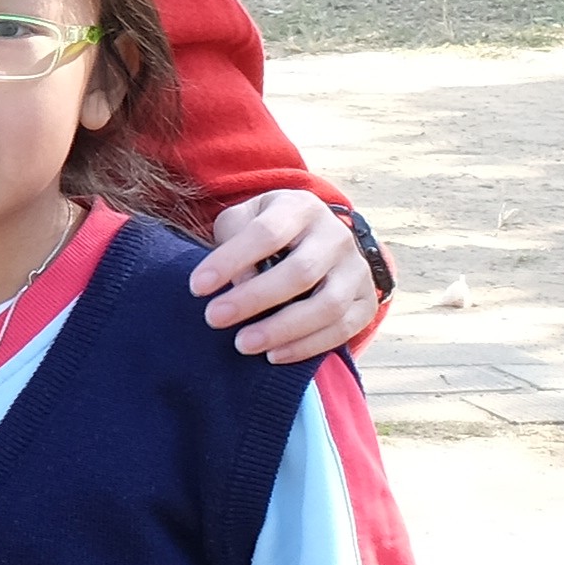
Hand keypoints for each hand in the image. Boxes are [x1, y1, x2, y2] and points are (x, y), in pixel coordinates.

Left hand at [196, 189, 374, 363]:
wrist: (316, 238)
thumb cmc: (266, 231)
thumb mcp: (243, 220)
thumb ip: (234, 241)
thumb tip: (238, 284)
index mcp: (301, 208)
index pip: (266, 233)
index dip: (230, 261)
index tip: (197, 287)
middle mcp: (336, 236)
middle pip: (300, 272)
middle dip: (254, 299)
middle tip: (214, 318)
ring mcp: (356, 268)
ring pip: (327, 305)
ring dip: (282, 329)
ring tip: (243, 344)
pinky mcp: (366, 300)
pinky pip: (343, 328)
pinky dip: (308, 346)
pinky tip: (274, 356)